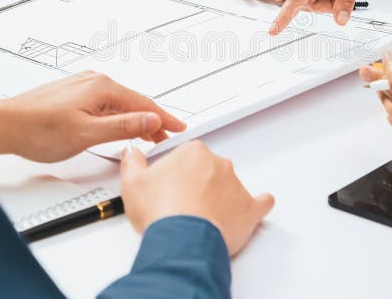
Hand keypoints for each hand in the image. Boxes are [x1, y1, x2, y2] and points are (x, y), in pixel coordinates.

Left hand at [0, 71, 186, 161]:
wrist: (4, 125)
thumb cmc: (38, 129)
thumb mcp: (88, 133)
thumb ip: (124, 126)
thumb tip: (151, 119)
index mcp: (102, 87)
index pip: (144, 105)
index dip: (164, 119)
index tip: (179, 128)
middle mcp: (94, 81)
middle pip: (133, 102)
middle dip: (152, 120)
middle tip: (166, 138)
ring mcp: (82, 87)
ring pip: (119, 103)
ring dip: (134, 119)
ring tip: (147, 135)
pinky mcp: (73, 95)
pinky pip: (105, 104)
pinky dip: (118, 116)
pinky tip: (118, 126)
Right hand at [121, 141, 274, 255]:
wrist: (182, 239)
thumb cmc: (162, 211)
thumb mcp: (133, 183)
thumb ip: (132, 163)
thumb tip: (131, 154)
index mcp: (194, 152)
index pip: (187, 156)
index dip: (176, 173)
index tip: (169, 184)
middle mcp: (218, 164)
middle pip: (209, 170)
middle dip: (198, 184)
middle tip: (182, 203)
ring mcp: (236, 186)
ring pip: (230, 187)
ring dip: (220, 198)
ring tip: (202, 217)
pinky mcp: (249, 209)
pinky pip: (260, 203)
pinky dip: (257, 205)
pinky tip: (252, 209)